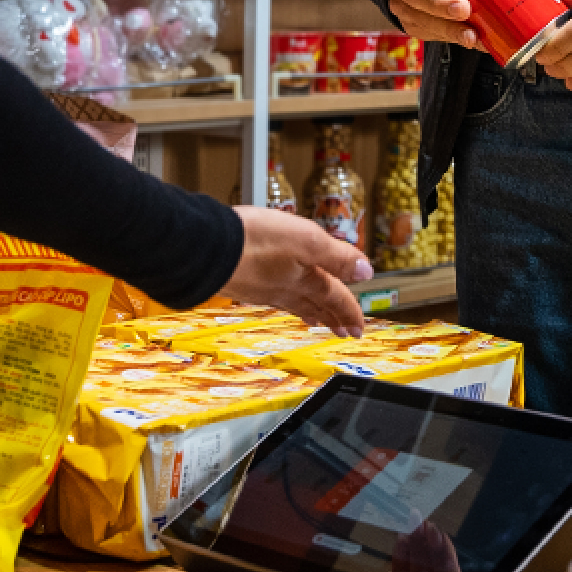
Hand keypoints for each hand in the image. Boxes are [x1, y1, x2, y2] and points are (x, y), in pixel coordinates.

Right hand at [223, 206, 369, 336]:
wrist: (206, 248)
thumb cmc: (254, 240)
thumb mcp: (307, 239)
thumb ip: (337, 255)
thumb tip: (366, 272)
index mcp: (306, 279)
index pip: (335, 298)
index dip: (351, 311)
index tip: (360, 327)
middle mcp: (286, 289)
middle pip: (317, 306)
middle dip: (334, 319)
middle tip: (346, 332)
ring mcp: (264, 288)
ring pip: (295, 304)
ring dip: (312, 313)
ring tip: (319, 321)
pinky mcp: (245, 284)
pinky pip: (275, 299)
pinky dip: (286, 303)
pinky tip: (281, 299)